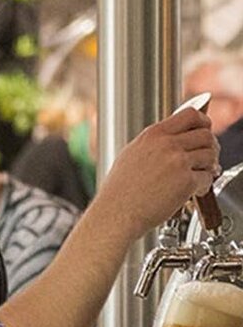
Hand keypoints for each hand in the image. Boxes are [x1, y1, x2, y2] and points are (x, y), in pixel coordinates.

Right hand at [106, 107, 219, 237]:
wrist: (117, 211)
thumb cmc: (120, 188)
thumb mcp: (133, 152)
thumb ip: (155, 142)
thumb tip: (172, 139)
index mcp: (154, 134)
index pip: (190, 115)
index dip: (203, 122)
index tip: (205, 129)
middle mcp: (167, 144)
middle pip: (205, 133)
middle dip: (210, 145)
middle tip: (208, 155)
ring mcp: (178, 162)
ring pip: (210, 154)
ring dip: (209, 165)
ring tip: (201, 174)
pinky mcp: (186, 182)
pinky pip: (207, 177)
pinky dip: (204, 185)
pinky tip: (195, 190)